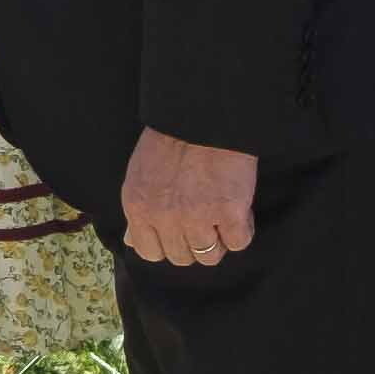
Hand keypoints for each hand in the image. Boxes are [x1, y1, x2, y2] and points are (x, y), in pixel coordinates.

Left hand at [118, 129, 259, 270]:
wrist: (205, 116)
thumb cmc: (172, 140)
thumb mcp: (140, 174)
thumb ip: (139, 209)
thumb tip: (132, 241)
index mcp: (138, 207)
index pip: (149, 252)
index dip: (168, 244)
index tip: (180, 231)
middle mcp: (164, 217)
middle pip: (182, 257)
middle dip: (195, 242)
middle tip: (205, 220)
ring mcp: (197, 217)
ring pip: (210, 256)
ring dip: (220, 240)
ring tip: (223, 215)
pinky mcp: (229, 212)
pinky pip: (238, 242)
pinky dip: (242, 230)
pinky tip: (239, 212)